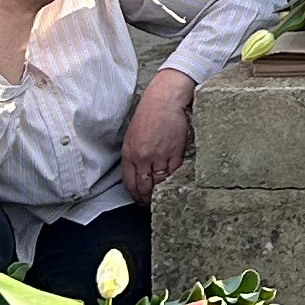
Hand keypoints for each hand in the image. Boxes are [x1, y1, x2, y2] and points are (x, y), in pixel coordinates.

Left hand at [121, 70, 194, 202]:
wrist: (164, 100)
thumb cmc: (148, 114)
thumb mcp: (132, 136)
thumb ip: (133, 155)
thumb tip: (138, 173)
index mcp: (129, 153)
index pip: (130, 182)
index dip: (135, 195)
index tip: (139, 199)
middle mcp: (143, 157)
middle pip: (145, 186)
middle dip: (147, 198)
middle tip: (150, 204)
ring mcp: (160, 155)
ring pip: (160, 183)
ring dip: (161, 193)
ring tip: (163, 197)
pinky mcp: (175, 152)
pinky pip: (174, 173)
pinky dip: (173, 181)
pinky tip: (173, 184)